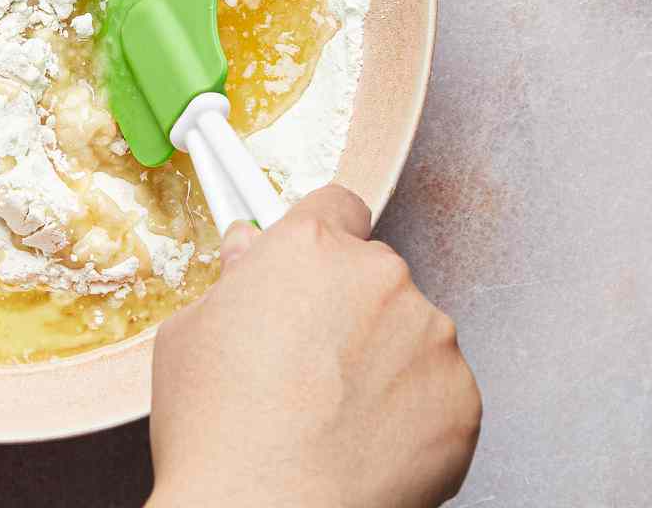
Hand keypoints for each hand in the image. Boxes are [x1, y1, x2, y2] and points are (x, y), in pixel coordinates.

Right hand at [148, 185, 479, 507]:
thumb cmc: (219, 435)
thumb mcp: (190, 334)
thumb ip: (233, 283)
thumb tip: (250, 262)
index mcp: (310, 246)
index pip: (337, 208)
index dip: (322, 241)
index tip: (315, 269)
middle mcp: (378, 276)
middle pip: (373, 273)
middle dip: (349, 307)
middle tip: (313, 362)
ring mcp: (428, 336)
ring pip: (411, 331)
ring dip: (386, 358)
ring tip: (338, 415)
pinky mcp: (462, 399)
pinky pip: (440, 390)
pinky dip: (415, 412)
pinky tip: (371, 443)